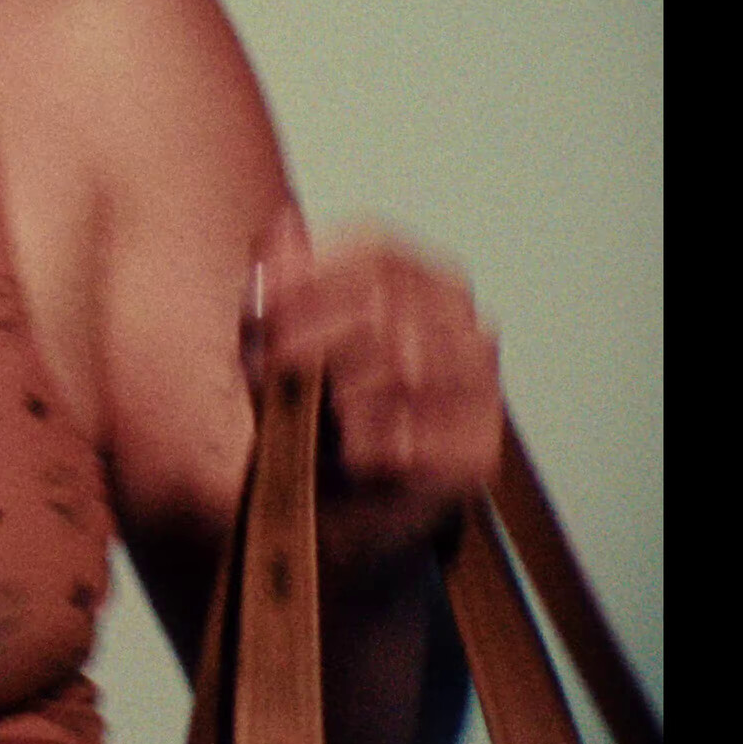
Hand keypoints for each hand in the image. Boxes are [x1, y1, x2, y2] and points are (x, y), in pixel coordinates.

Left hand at [247, 224, 504, 585]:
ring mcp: (480, 389)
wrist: (320, 516)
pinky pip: (417, 437)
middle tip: (267, 371)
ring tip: (304, 416)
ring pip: (401, 366)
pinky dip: (364, 447)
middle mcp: (464, 325)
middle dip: (310, 339)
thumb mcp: (272, 342)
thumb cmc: (301, 418)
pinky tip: (344, 455)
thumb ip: (276, 284)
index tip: (262, 311)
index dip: (311, 278)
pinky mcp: (478, 454)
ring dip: (332, 394)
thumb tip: (280, 227)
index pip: (378, 252)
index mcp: (422, 281)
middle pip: (385, 306)